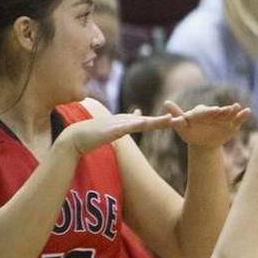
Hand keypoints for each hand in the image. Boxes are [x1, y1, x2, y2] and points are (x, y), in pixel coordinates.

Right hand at [56, 111, 174, 155]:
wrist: (74, 138)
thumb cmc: (92, 137)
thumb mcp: (112, 132)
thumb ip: (124, 127)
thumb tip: (134, 118)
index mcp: (126, 123)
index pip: (148, 122)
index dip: (163, 122)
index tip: (178, 121)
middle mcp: (124, 121)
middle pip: (149, 120)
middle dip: (165, 120)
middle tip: (183, 118)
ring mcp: (118, 125)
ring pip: (141, 122)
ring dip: (156, 121)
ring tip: (170, 119)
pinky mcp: (111, 130)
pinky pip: (126, 127)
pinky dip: (136, 124)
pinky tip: (145, 122)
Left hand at [164, 100, 252, 148]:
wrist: (204, 142)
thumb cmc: (191, 134)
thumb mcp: (182, 128)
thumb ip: (176, 117)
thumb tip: (166, 102)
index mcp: (201, 112)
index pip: (205, 112)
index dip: (210, 112)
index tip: (214, 110)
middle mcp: (214, 112)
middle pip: (218, 112)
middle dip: (223, 111)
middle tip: (227, 109)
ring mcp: (223, 117)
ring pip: (229, 114)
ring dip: (233, 111)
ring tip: (238, 108)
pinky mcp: (232, 123)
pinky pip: (238, 119)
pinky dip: (243, 115)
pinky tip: (248, 111)